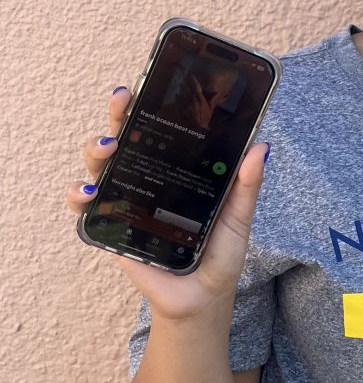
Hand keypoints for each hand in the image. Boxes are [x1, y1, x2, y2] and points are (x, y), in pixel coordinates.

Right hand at [68, 87, 267, 322]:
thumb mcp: (239, 218)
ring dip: (97, 150)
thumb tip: (262, 146)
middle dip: (121, 115)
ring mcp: (128, 201)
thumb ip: (247, 185)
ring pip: (101, 165)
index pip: (164, 130)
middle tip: (124, 100)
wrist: (200, 299)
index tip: (152, 83)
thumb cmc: (219, 255)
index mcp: (180, 171)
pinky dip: (80, 196)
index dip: (154, 105)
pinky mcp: (112, 227)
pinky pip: (86, 207)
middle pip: (129, 138)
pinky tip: (88, 192)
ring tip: (109, 147)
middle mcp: (151, 179)